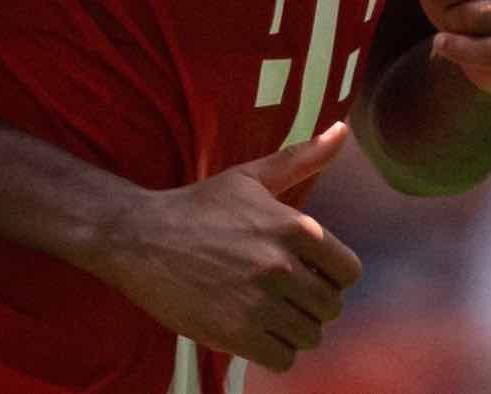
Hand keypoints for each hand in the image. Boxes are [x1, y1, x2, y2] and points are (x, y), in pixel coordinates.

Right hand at [98, 122, 360, 371]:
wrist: (142, 239)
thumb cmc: (200, 205)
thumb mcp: (251, 177)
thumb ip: (303, 157)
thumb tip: (343, 129)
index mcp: (293, 226)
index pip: (348, 271)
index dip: (330, 273)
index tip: (305, 269)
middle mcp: (282, 266)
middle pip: (331, 307)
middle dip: (310, 301)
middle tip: (280, 289)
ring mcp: (261, 303)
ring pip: (310, 336)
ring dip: (292, 327)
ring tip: (264, 308)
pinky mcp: (239, 336)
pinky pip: (284, 359)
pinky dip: (273, 349)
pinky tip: (252, 328)